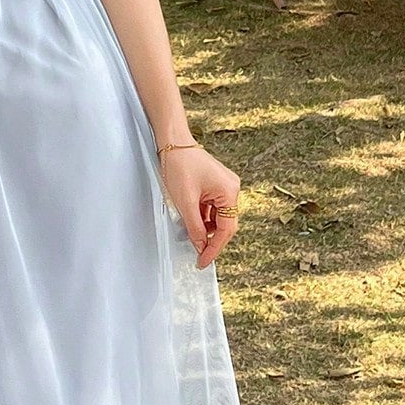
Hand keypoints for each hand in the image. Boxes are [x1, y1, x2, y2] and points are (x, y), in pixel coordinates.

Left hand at [159, 145, 239, 269]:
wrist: (173, 142)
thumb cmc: (179, 165)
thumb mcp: (186, 202)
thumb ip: (195, 227)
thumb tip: (200, 247)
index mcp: (229, 191)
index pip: (226, 229)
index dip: (214, 248)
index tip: (203, 262)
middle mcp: (232, 189)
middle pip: (225, 224)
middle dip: (211, 240)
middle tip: (198, 256)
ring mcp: (225, 187)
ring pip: (218, 217)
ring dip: (205, 228)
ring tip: (189, 235)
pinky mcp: (216, 186)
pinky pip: (212, 208)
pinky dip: (202, 218)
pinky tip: (191, 222)